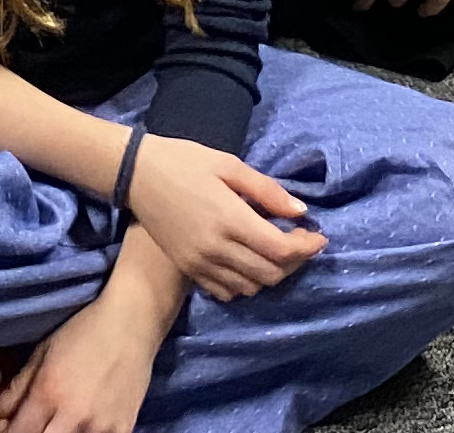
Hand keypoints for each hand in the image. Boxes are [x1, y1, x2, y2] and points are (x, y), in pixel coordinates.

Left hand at [0, 279, 166, 432]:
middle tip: (26, 425)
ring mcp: (100, 427)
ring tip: (53, 423)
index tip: (3, 426)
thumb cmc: (84, 332)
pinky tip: (80, 425)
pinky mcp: (123, 429)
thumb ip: (16, 388)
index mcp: (48, 393)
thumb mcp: (43, 353)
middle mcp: (73, 416)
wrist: (131, 323)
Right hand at [121, 134, 325, 302]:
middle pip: (270, 274)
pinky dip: (246, 284)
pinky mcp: (189, 269)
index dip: (306, 247)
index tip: (318, 236)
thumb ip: (266, 190)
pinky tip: (249, 263)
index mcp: (229, 218)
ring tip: (277, 252)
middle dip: (294, 261)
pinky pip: (227, 292)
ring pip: (251, 287)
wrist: (134, 174)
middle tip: (300, 242)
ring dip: (272, 274)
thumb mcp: (228, 164)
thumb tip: (300, 211)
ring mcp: (200, 264)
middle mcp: (216, 248)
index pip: (280, 249)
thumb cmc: (184, 161)